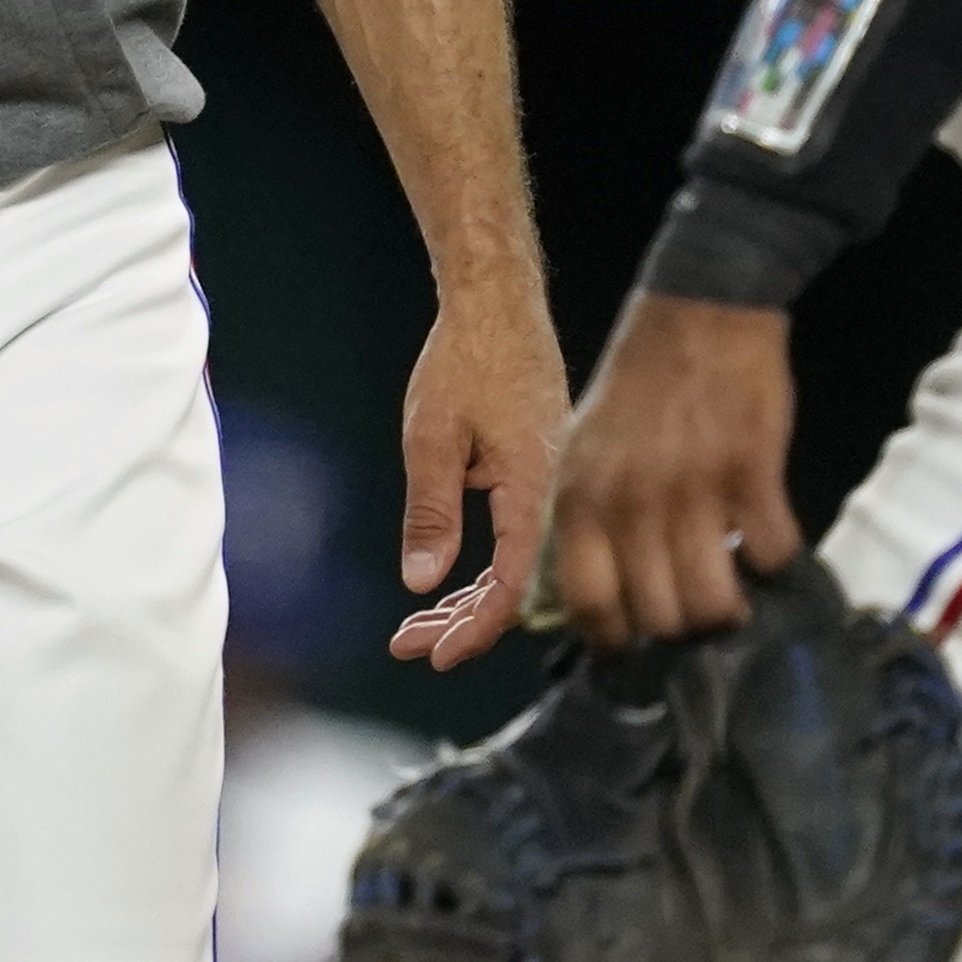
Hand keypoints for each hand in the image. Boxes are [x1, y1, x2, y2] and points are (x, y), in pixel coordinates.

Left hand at [384, 290, 570, 669]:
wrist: (499, 304)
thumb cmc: (465, 360)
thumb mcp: (431, 436)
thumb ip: (432, 511)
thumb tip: (423, 584)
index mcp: (535, 488)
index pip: (511, 584)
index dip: (476, 629)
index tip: (434, 656)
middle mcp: (554, 494)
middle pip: (514, 585)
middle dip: (461, 624)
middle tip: (407, 647)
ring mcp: (550, 485)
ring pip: (515, 564)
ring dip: (469, 599)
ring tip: (416, 626)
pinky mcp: (541, 476)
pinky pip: (518, 538)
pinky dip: (484, 566)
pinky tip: (453, 583)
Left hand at [546, 290, 803, 649]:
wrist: (698, 311)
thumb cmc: (637, 387)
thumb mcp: (582, 448)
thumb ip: (587, 518)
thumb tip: (596, 596)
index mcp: (579, 495)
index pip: (587, 603)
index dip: (616, 638)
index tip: (637, 643)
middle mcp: (629, 499)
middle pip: (657, 616)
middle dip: (681, 628)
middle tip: (695, 609)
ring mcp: (691, 487)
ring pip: (713, 602)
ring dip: (730, 608)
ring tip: (736, 591)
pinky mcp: (750, 470)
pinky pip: (771, 553)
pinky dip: (775, 559)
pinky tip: (767, 540)